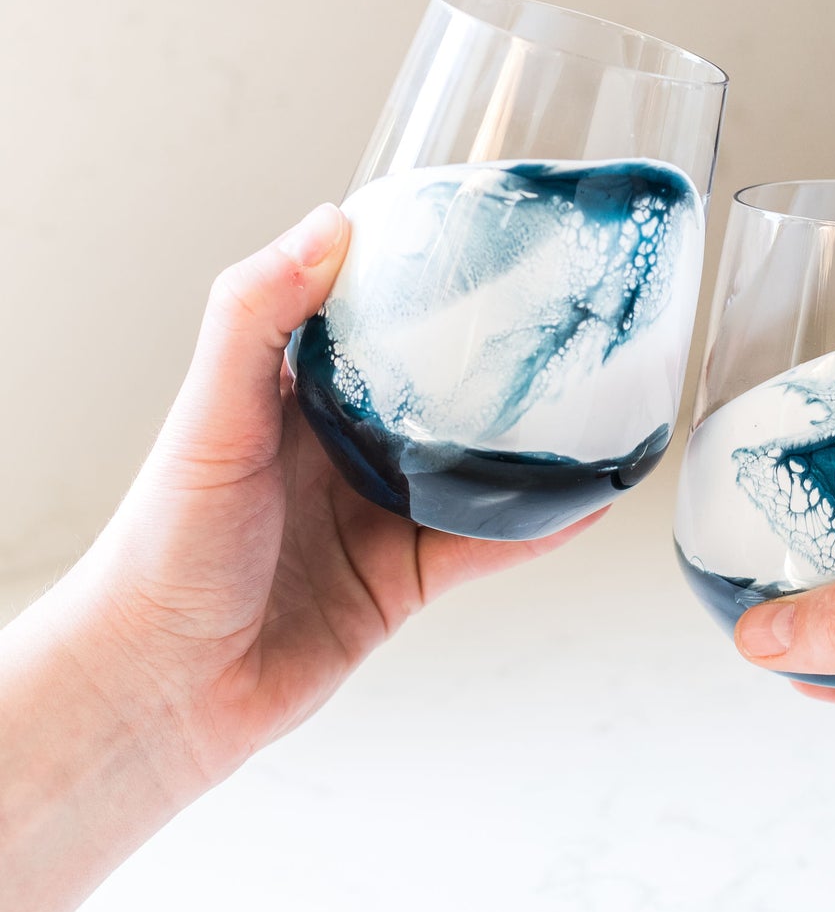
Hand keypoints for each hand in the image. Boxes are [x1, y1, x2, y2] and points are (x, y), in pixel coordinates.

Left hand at [70, 203, 595, 799]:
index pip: (363, 312)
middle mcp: (335, 448)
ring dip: (529, 441)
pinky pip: (485, 545)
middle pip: (434, 386)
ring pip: (471, 465)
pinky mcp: (401, 581)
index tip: (483, 229)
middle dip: (492, 354)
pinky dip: (537, 525)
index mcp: (287, 393)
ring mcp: (373, 514)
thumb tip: (330, 221)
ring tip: (597, 398)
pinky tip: (587, 497)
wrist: (161, 690)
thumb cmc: (161, 551)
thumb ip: (257, 317)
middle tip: (563, 309)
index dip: (418, 272)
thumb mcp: (211, 417)